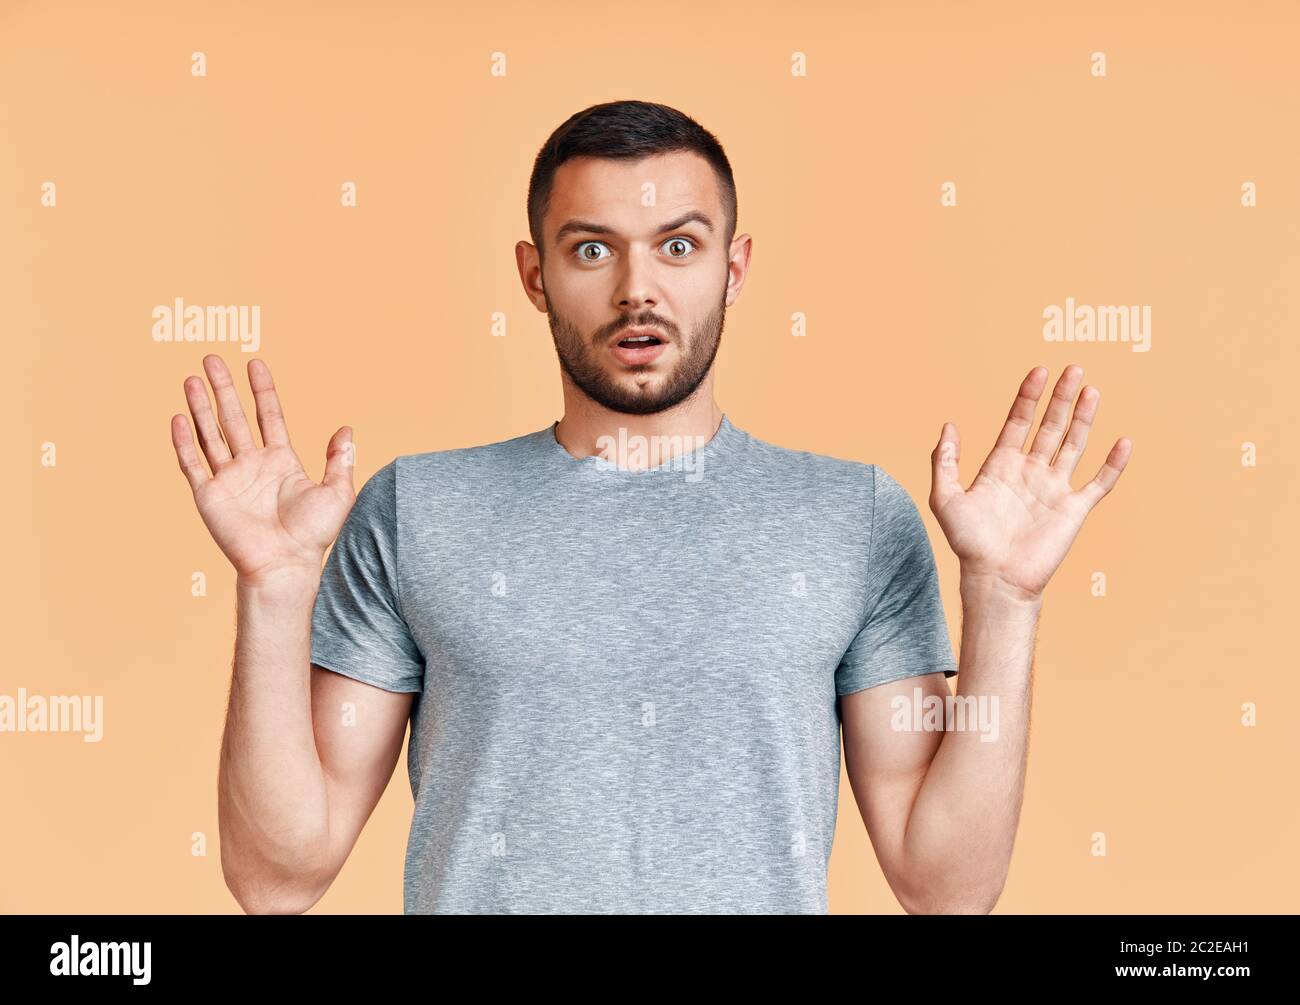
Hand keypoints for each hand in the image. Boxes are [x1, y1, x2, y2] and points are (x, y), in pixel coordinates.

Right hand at [170, 354, 355, 584]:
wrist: (285, 564)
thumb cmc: (313, 535)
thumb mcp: (337, 492)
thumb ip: (340, 460)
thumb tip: (347, 429)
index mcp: (280, 461)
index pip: (268, 416)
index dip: (262, 390)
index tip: (255, 364)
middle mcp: (252, 466)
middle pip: (234, 418)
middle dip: (224, 388)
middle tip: (212, 359)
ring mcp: (229, 479)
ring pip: (210, 434)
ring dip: (200, 407)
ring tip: (192, 378)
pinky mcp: (209, 495)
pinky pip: (193, 464)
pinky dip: (184, 441)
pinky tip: (179, 417)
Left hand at [929, 364, 1131, 600]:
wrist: (995, 578)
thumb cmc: (969, 543)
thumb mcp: (946, 498)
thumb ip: (945, 461)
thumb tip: (948, 425)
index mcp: (1002, 466)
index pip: (1019, 422)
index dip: (1028, 397)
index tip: (1039, 371)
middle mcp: (1030, 472)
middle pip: (1049, 426)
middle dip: (1061, 398)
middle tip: (1073, 368)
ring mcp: (1054, 489)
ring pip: (1073, 445)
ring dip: (1084, 418)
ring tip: (1092, 390)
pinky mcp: (1074, 509)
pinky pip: (1099, 483)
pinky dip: (1113, 464)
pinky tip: (1122, 441)